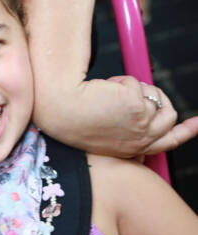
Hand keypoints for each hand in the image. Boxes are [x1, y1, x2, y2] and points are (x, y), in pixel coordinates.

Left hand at [46, 75, 197, 157]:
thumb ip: (122, 125)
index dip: (184, 132)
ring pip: (154, 97)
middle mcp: (138, 142)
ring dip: (133, 87)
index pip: (165, 144)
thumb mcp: (99, 128)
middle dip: (158, 99)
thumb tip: (139, 103)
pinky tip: (102, 89)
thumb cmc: (68, 118)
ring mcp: (140, 126)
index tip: (197, 123)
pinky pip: (137, 84)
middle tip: (137, 92)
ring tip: (106, 92)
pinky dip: (121, 81)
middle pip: (168, 119)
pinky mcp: (137, 107)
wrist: (56, 109)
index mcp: (128, 150)